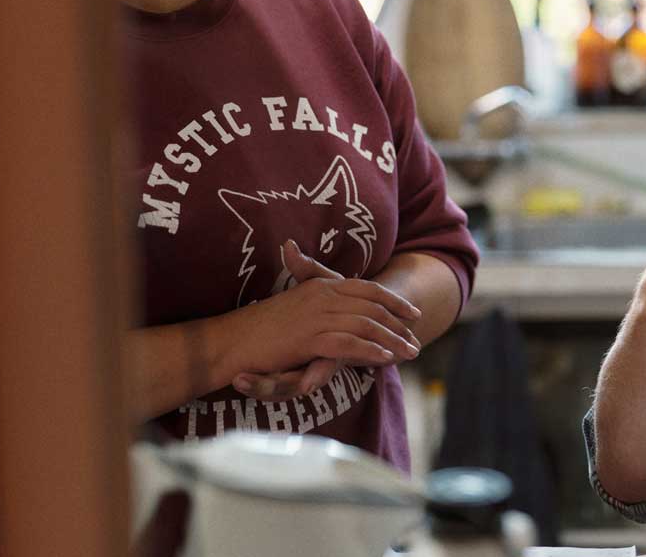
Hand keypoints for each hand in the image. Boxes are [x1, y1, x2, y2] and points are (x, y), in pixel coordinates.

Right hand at [228, 239, 424, 384]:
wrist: (229, 339)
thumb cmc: (261, 324)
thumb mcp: (296, 302)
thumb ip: (316, 290)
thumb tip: (337, 289)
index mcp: (321, 285)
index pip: (366, 289)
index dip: (392, 300)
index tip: (412, 313)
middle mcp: (322, 296)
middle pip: (372, 307)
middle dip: (397, 324)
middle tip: (416, 338)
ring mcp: (316, 315)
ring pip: (365, 325)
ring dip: (391, 340)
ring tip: (410, 352)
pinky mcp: (310, 338)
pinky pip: (348, 343)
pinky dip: (370, 350)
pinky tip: (385, 358)